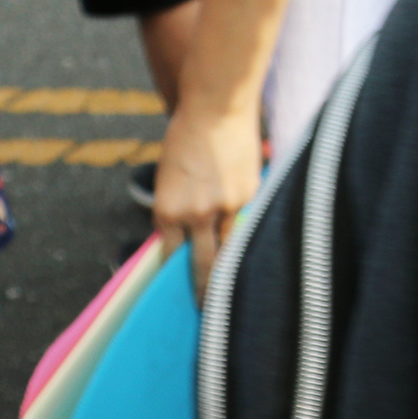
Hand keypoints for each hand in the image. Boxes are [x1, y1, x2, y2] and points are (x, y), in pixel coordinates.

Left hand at [154, 99, 263, 295]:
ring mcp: (225, 207)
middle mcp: (194, 215)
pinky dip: (243, 227)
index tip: (180, 295)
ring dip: (227, 266)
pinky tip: (248, 234)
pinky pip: (244, 220)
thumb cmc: (186, 139)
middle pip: (200, 264)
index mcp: (167, 211)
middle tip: (204, 308)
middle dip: (202, 289)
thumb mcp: (170, 180)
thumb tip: (188, 233)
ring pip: (227, 247)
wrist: (216, 110)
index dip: (175, 277)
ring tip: (229, 285)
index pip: (170, 256)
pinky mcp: (249, 196)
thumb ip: (178, 208)